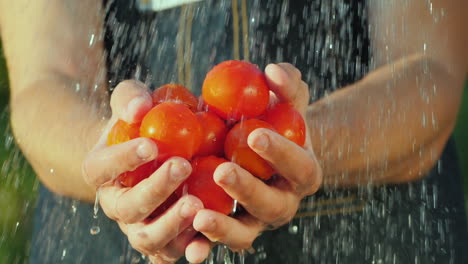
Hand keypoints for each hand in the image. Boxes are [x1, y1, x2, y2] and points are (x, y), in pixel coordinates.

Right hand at [82, 80, 205, 263]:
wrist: (148, 156)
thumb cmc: (140, 125)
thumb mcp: (132, 102)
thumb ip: (131, 99)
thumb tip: (139, 107)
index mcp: (101, 171)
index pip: (104, 167)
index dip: (124, 158)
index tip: (150, 145)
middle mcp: (115, 204)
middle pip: (128, 207)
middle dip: (154, 189)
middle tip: (182, 165)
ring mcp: (138, 226)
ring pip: (147, 238)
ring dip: (171, 224)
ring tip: (196, 204)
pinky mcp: (162, 241)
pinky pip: (170, 253)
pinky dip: (187, 249)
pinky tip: (205, 239)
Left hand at [182, 63, 322, 262]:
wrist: (264, 150)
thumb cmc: (276, 119)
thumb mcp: (287, 98)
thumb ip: (286, 83)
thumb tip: (273, 71)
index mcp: (303, 172)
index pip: (299, 166)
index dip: (281, 153)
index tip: (254, 134)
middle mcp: (284, 201)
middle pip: (272, 205)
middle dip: (249, 190)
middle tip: (222, 171)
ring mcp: (257, 220)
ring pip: (246, 233)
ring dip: (224, 227)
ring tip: (198, 216)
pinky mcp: (232, 230)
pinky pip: (220, 241)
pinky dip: (204, 246)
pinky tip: (186, 245)